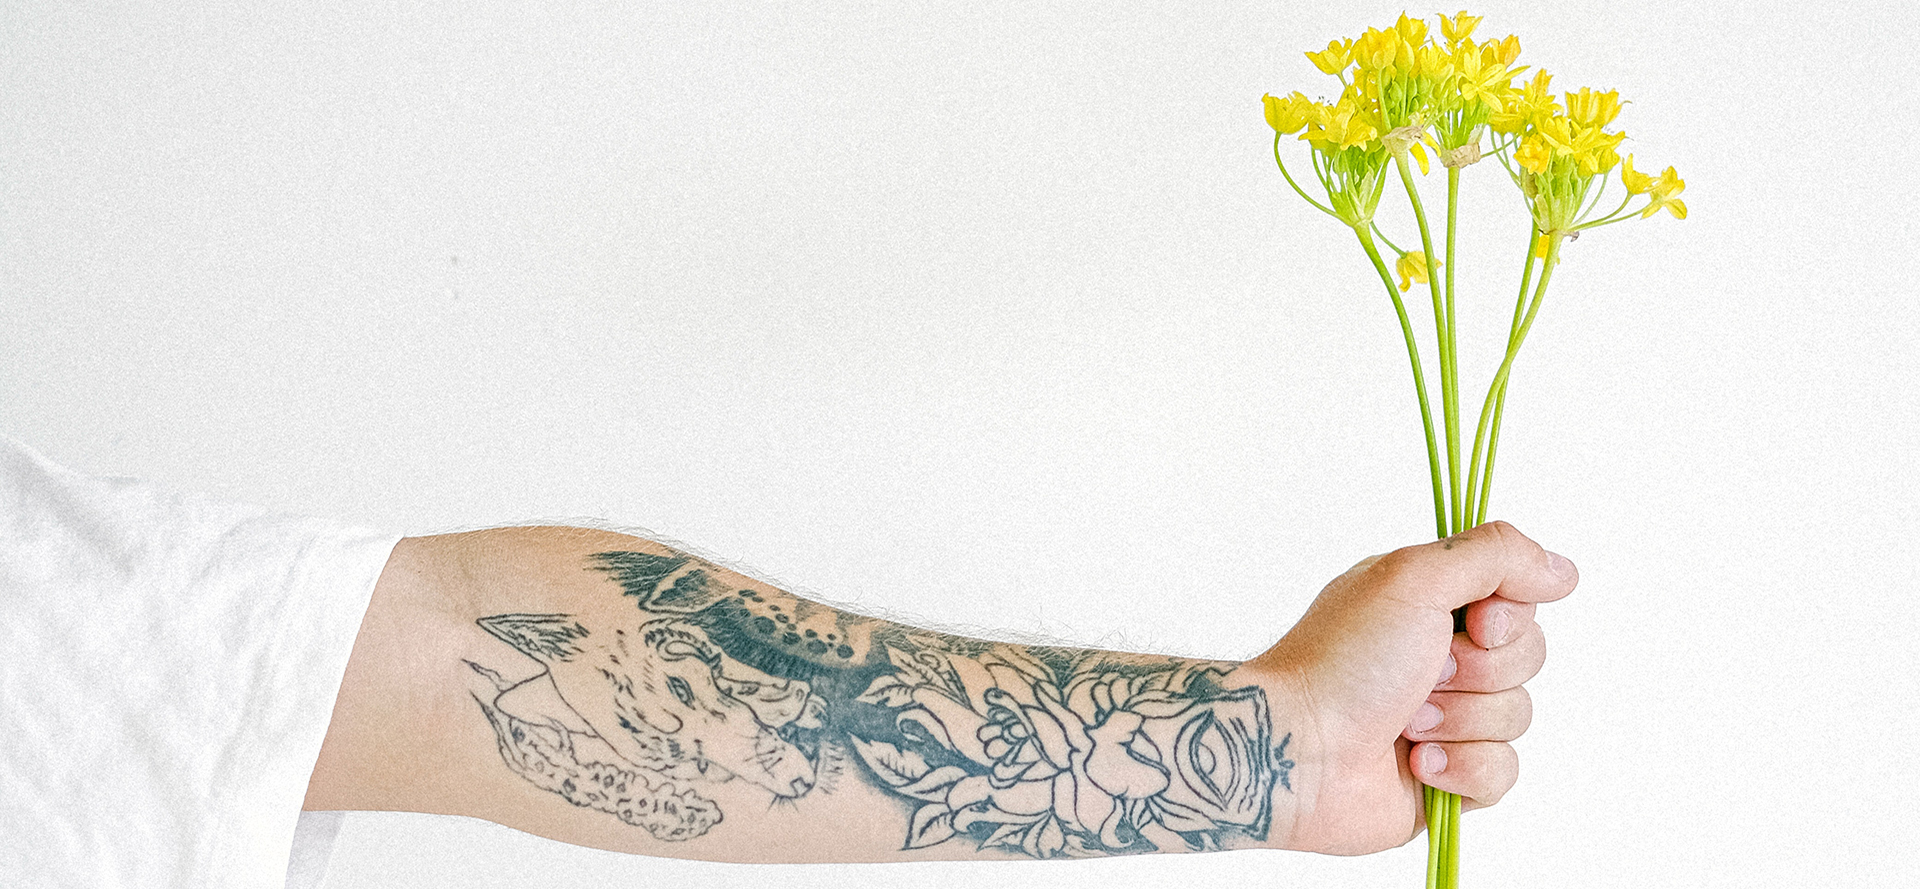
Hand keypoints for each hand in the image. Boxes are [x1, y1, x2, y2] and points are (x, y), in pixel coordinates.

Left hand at [1243, 521, 1577, 854]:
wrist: (1296, 751)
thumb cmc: (1342, 660)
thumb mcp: (1414, 578)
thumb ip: (1496, 556)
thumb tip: (1563, 571)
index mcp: (1429, 604)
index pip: (1517, 599)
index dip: (1508, 617)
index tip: (1474, 624)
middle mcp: (1439, 656)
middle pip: (1528, 658)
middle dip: (1480, 672)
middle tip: (1425, 676)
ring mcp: (1445, 719)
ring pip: (1518, 716)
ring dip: (1462, 720)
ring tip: (1406, 724)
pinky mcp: (1448, 777)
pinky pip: (1503, 772)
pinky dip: (1462, 768)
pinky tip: (1415, 764)